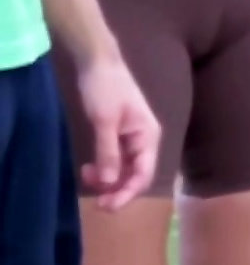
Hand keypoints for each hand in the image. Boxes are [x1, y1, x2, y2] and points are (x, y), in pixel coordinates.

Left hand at [77, 59, 160, 210]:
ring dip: (109, 179)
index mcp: (148, 138)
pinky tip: (90, 169)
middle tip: (98, 203)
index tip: (108, 205)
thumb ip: (108, 153)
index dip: (127, 193)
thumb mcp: (104, 121)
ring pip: (125, 170)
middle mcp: (146, 142)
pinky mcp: (122, 136)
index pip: (143, 175)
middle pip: (136, 176)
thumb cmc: (105, 87)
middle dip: (118, 190)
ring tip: (87, 177)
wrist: (98, 59)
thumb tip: (110, 183)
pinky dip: (105, 168)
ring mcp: (134, 139)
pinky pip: (117, 160)